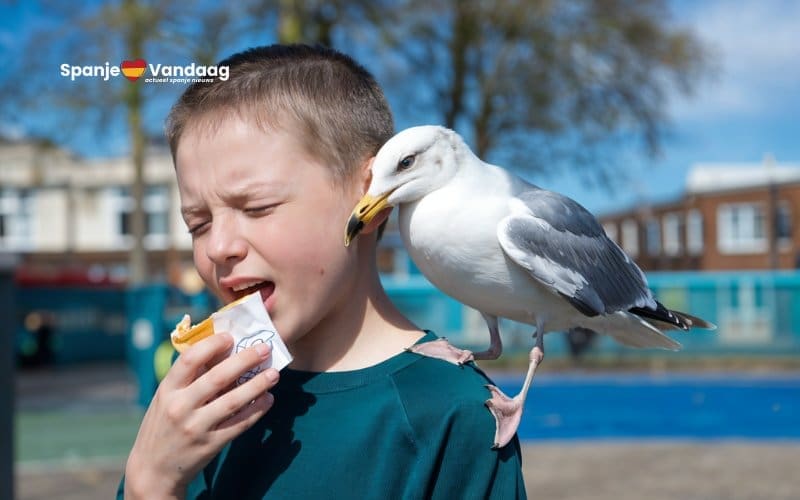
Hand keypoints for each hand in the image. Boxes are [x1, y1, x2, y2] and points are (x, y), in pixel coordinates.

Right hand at [124, 332, 278, 498]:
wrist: (153, 470)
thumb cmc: (163, 425)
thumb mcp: (165, 398)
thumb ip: (187, 378)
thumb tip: (220, 351)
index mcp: (167, 390)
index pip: (189, 359)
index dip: (212, 345)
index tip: (230, 337)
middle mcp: (180, 407)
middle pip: (218, 377)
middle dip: (245, 360)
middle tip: (264, 348)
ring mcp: (196, 427)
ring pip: (233, 401)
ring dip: (257, 385)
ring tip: (274, 374)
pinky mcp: (210, 444)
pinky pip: (239, 424)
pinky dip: (256, 410)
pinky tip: (268, 399)